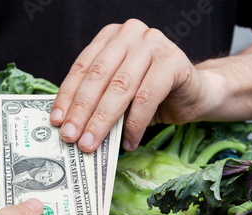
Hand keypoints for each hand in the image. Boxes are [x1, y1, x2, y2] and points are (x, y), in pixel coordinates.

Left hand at [50, 19, 209, 151]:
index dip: (67, 96)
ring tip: (92, 143)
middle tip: (71, 137)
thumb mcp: (118, 94)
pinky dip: (134, 125)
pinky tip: (127, 143)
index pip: (82, 67)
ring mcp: (153, 44)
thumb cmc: (150, 93)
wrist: (194, 92)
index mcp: (110, 37)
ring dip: (103, 121)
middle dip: (82, 111)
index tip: (57, 121)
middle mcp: (130, 34)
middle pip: (98, 77)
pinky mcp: (174, 61)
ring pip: (120, 88)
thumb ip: (97, 100)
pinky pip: (147, 98)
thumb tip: (70, 126)